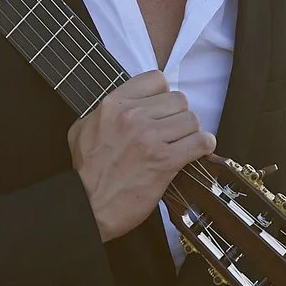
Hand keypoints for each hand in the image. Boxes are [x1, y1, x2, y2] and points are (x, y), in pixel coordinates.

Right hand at [69, 71, 212, 240]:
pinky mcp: (165, 160)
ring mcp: (150, 138)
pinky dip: (203, 146)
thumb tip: (124, 103)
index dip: (163, 94)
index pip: (156, 79)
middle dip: (178, 116)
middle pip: (178, 99)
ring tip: (181, 143)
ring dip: (190, 132)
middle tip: (171, 131)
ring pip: (191, 119)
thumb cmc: (85, 172)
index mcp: (113, 105)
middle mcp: (132, 117)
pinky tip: (196, 151)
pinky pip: (201, 142)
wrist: (88, 206)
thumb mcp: (82, 129)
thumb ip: (104, 111)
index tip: (162, 109)